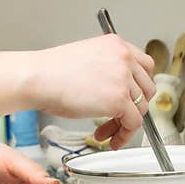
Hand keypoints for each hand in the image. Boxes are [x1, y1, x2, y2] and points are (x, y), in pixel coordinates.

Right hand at [30, 35, 155, 149]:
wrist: (38, 78)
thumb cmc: (51, 72)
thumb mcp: (87, 60)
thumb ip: (107, 70)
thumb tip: (114, 91)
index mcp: (116, 44)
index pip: (144, 66)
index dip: (138, 88)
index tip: (131, 101)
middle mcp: (124, 57)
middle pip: (147, 88)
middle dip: (134, 107)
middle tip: (118, 119)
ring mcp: (123, 78)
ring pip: (141, 108)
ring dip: (126, 124)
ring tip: (107, 132)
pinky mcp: (119, 99)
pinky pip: (134, 123)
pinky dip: (124, 135)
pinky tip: (110, 138)